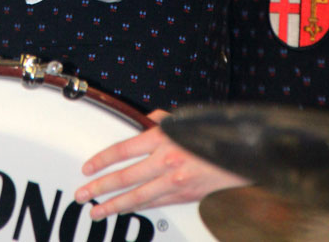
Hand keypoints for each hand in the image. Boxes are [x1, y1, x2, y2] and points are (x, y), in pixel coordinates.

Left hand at [74, 109, 246, 218]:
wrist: (246, 153)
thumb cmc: (216, 132)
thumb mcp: (187, 118)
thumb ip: (164, 120)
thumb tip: (149, 119)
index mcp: (164, 137)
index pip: (123, 149)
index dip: (103, 160)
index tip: (88, 167)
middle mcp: (167, 161)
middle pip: (125, 177)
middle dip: (100, 187)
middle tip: (82, 194)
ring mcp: (176, 182)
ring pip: (138, 197)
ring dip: (115, 205)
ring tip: (98, 211)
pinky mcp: (186, 196)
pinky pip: (157, 204)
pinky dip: (140, 207)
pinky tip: (128, 211)